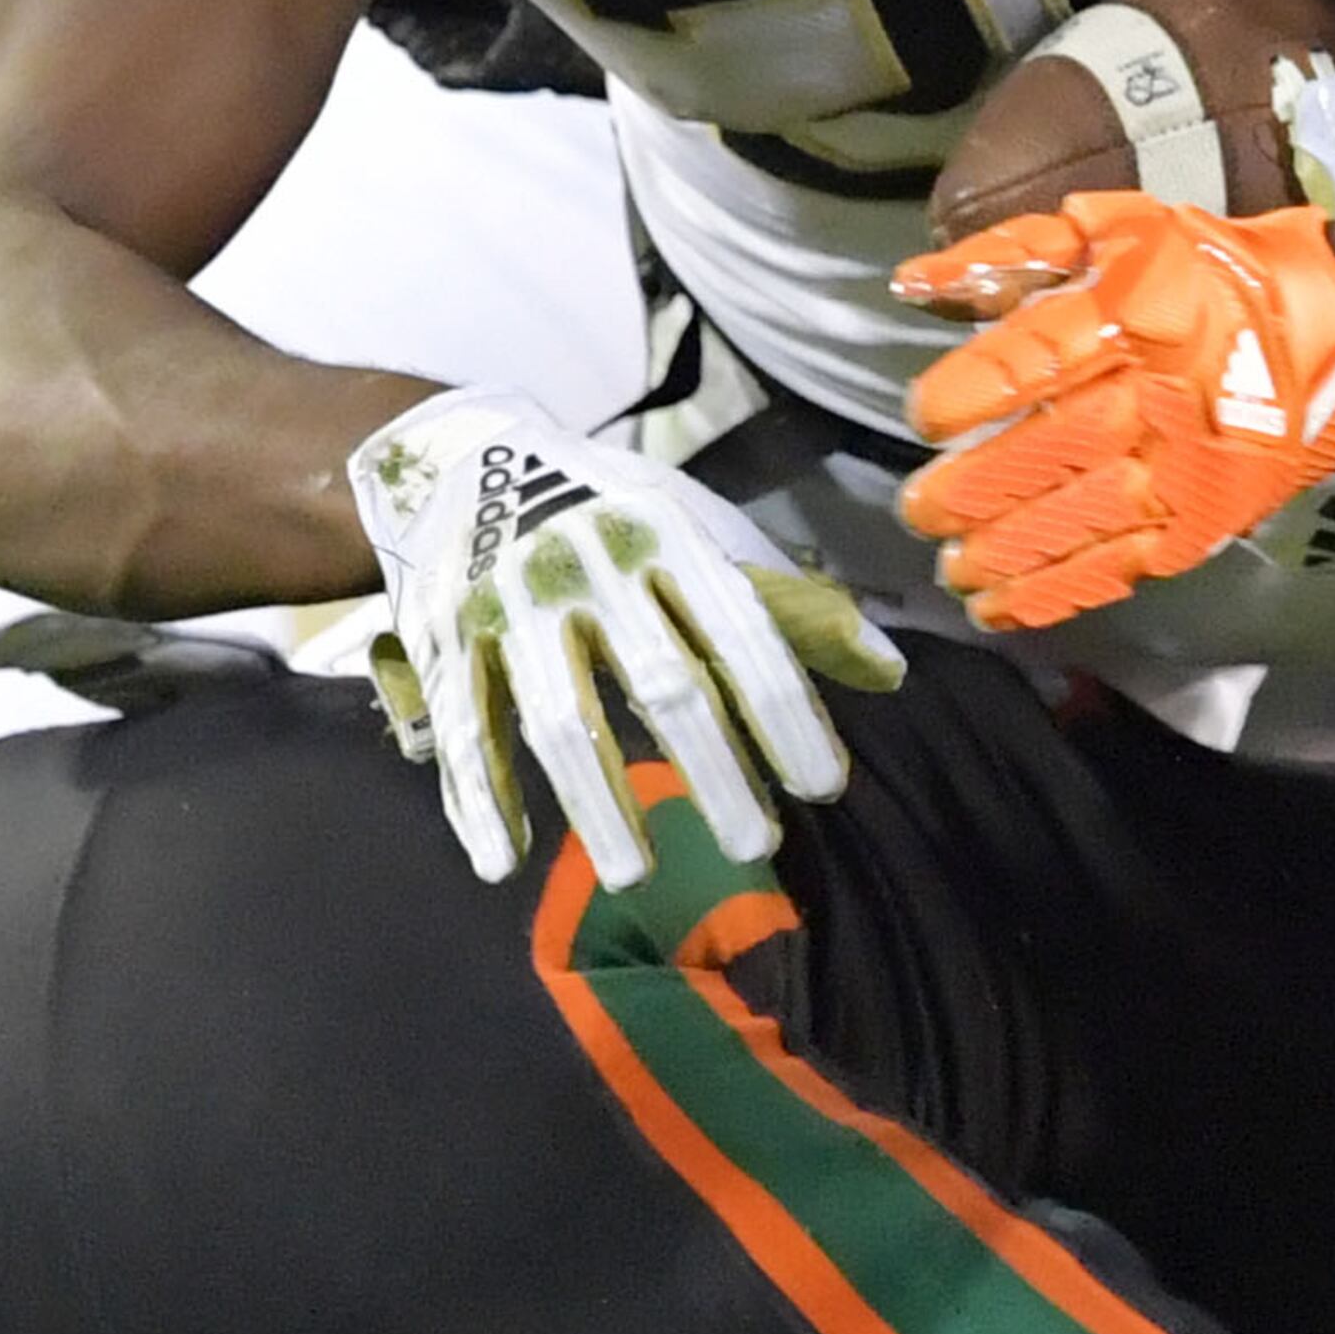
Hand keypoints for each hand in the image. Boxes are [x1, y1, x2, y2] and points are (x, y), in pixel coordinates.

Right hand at [344, 390, 899, 893]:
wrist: (463, 454)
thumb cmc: (615, 513)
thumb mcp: (702, 532)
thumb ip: (789, 604)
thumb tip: (887, 674)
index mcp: (668, 536)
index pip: (740, 635)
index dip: (784, 712)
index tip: (822, 787)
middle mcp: (590, 568)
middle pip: (661, 682)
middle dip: (712, 769)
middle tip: (755, 848)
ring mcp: (510, 605)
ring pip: (559, 720)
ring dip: (597, 804)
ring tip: (633, 879)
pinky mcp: (447, 640)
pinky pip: (465, 729)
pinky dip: (480, 798)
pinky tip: (505, 862)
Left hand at [895, 193, 1334, 628]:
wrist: (1332, 339)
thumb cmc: (1206, 273)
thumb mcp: (1115, 229)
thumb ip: (1013, 253)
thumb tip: (914, 284)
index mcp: (1135, 314)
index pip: (1039, 357)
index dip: (972, 391)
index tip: (924, 415)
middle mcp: (1158, 398)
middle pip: (1054, 450)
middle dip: (977, 488)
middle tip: (918, 509)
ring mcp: (1183, 470)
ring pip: (1083, 520)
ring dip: (1007, 552)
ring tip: (950, 568)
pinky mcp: (1200, 524)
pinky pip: (1119, 566)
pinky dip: (1055, 592)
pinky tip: (998, 607)